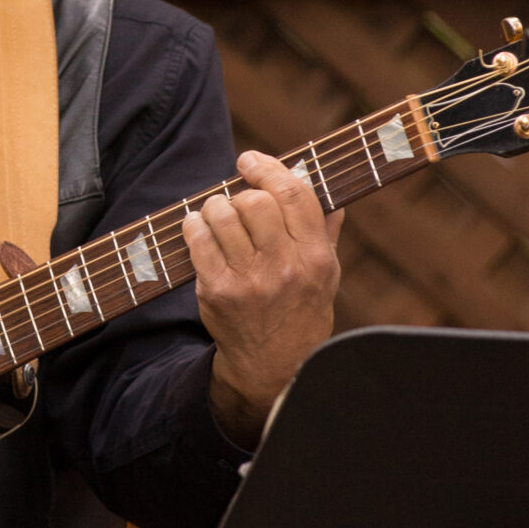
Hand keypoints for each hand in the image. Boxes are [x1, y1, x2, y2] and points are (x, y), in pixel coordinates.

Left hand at [184, 150, 342, 446]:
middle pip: (255, 201)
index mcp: (315, 258)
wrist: (273, 367)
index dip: (268, 168)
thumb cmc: (301, 314)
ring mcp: (248, 280)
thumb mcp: (327, 276)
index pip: (293, 194)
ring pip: (221, 214)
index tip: (250, 160)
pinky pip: (198, 238)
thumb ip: (327, 232)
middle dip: (241, 193)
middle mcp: (284, 267)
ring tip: (218, 217)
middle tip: (237, 201)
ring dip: (215, 207)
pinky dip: (194, 226)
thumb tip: (334, 195)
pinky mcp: (216, 291)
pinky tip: (200, 229)